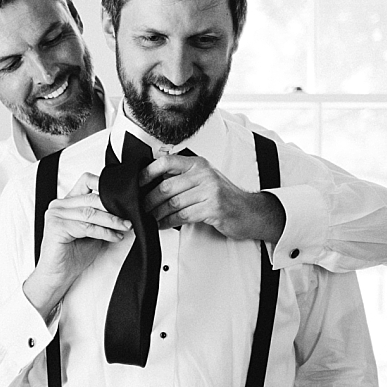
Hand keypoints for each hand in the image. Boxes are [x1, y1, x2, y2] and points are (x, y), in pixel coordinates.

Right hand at [23, 172, 130, 318]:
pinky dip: (104, 232)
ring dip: (111, 221)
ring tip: (124, 227)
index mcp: (67, 202)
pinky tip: (114, 237)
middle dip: (114, 208)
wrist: (58, 276)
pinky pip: (86, 226)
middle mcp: (59, 205)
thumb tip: (125, 210)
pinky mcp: (56, 227)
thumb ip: (102, 218)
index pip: (86, 180)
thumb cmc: (73, 255)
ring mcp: (55, 215)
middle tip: (129, 218)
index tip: (123, 196)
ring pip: (90, 212)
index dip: (105, 184)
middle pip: (92, 197)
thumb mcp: (93, 231)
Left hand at [140, 153, 284, 241]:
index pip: (167, 161)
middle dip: (150, 200)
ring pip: (173, 203)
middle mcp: (204, 174)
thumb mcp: (203, 179)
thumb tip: (151, 181)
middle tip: (141, 208)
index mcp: (198, 164)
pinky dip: (169, 222)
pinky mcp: (213, 208)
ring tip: (151, 218)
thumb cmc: (222, 196)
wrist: (248, 211)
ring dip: (158, 213)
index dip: (148, 172)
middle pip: (167, 186)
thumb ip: (182, 177)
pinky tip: (163, 224)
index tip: (137, 183)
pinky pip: (183, 216)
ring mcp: (210, 190)